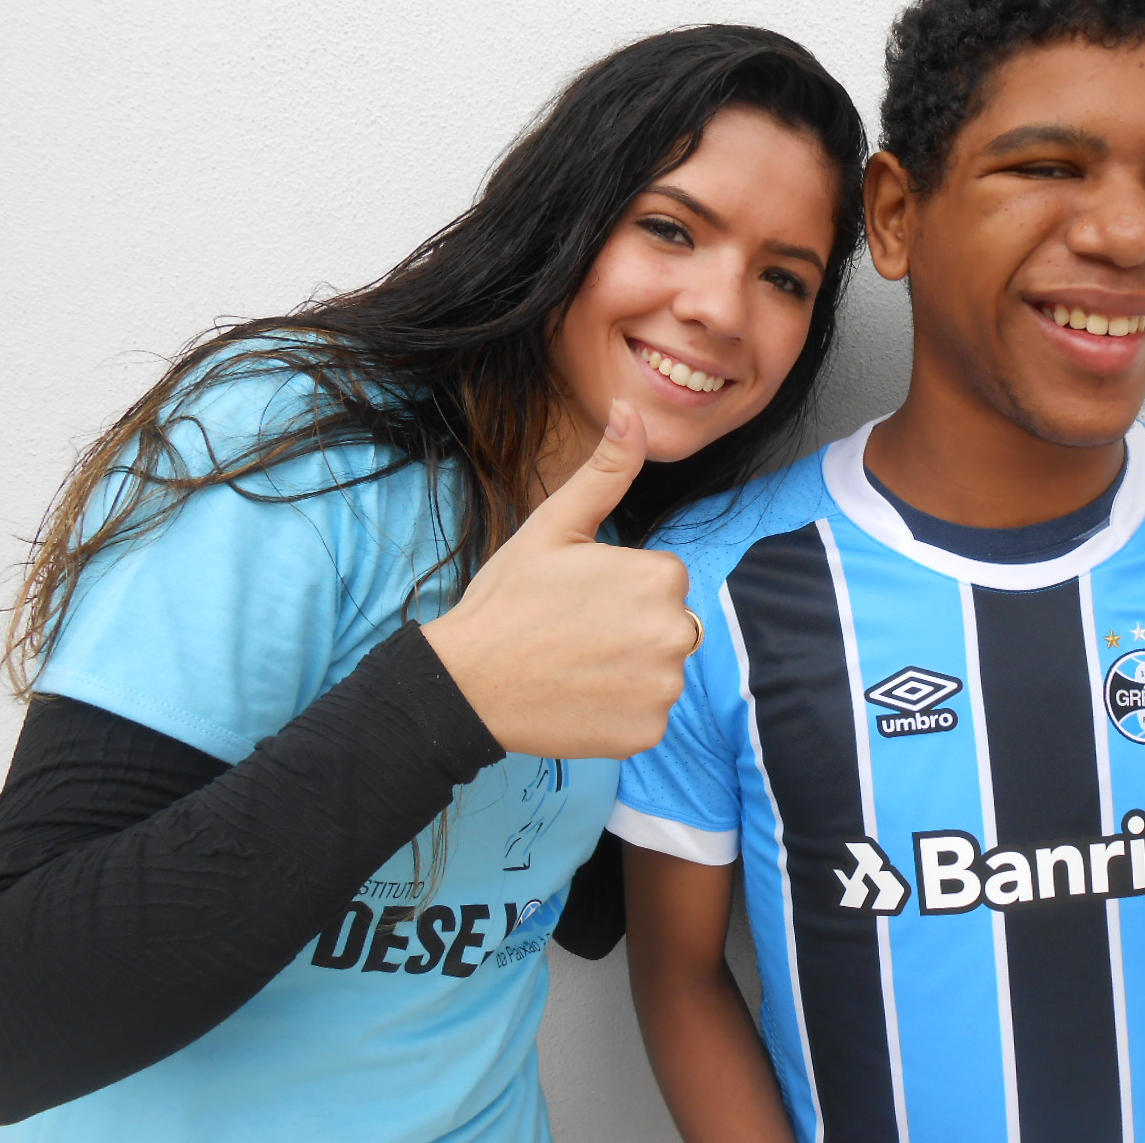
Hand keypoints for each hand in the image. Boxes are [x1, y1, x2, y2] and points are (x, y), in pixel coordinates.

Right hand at [421, 401, 696, 759]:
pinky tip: (580, 697)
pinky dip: (620, 710)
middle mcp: (677, 634)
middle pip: (667, 624)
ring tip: (575, 664)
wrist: (467, 683)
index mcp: (661, 578)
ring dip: (628, 668)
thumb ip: (607, 471)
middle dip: (630, 627)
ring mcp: (664, 689)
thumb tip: (631, 411)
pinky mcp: (648, 733)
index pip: (662, 579)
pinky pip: (647, 714)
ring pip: (659, 669)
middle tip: (573, 633)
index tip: (578, 598)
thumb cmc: (508, 598)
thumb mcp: (555, 525)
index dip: (619, 587)